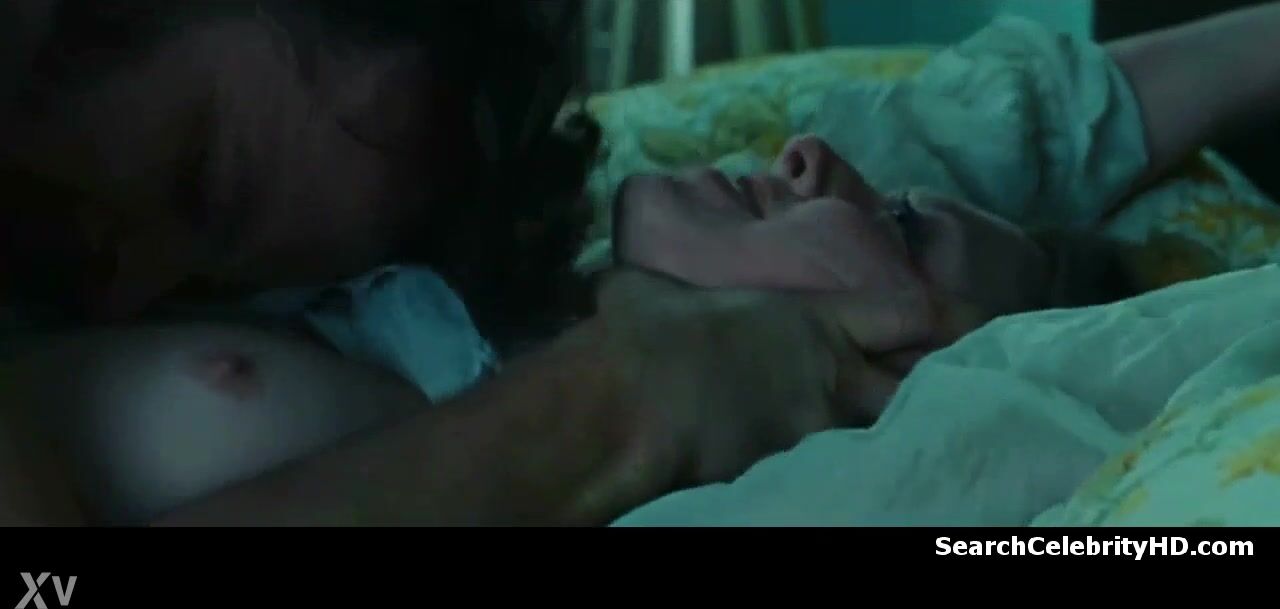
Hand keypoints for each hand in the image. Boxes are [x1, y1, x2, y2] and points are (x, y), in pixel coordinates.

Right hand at [596, 269, 974, 485]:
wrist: (626, 407)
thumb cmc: (642, 337)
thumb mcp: (645, 295)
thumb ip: (653, 290)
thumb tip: (612, 287)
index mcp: (808, 320)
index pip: (905, 313)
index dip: (947, 318)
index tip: (979, 323)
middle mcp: (828, 376)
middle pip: (915, 387)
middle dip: (942, 391)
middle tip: (974, 394)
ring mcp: (812, 432)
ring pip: (879, 439)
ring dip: (892, 441)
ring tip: (914, 451)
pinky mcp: (786, 477)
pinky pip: (831, 478)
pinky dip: (839, 479)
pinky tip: (844, 485)